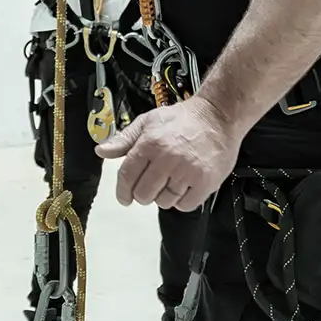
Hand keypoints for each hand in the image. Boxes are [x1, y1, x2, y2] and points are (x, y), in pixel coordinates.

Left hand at [97, 94, 237, 210]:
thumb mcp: (148, 121)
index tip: (124, 197)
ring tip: (171, 181)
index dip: (122, 191)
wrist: (218, 115)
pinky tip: (184, 187)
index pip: (126, 176)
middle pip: (143, 194)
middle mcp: (167, 158)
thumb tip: (102, 151)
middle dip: (143, 194)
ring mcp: (187, 171)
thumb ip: (124, 139)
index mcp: (150, 143)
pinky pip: (185, 205)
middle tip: (150, 187)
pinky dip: (182, 201)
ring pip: (164, 202)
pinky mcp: (205, 181)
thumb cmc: (184, 119)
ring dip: (164, 196)